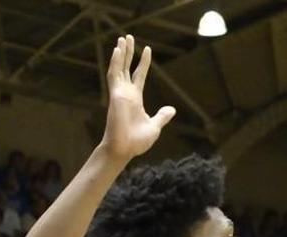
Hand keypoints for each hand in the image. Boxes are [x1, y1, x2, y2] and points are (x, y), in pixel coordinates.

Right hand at [100, 35, 175, 160]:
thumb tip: (172, 110)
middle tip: (128, 37)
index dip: (143, 62)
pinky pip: (114, 75)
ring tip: (122, 38)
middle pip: (126, 67)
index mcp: (135, 98)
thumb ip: (162, 116)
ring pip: (119, 68)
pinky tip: (118, 51)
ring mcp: (120, 93)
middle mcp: (126, 93)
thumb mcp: (155, 126)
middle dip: (128, 52)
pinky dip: (115, 63)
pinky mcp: (115, 95)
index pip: (139, 75)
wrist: (125, 149)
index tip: (147, 49)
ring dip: (121, 53)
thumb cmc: (137, 141)